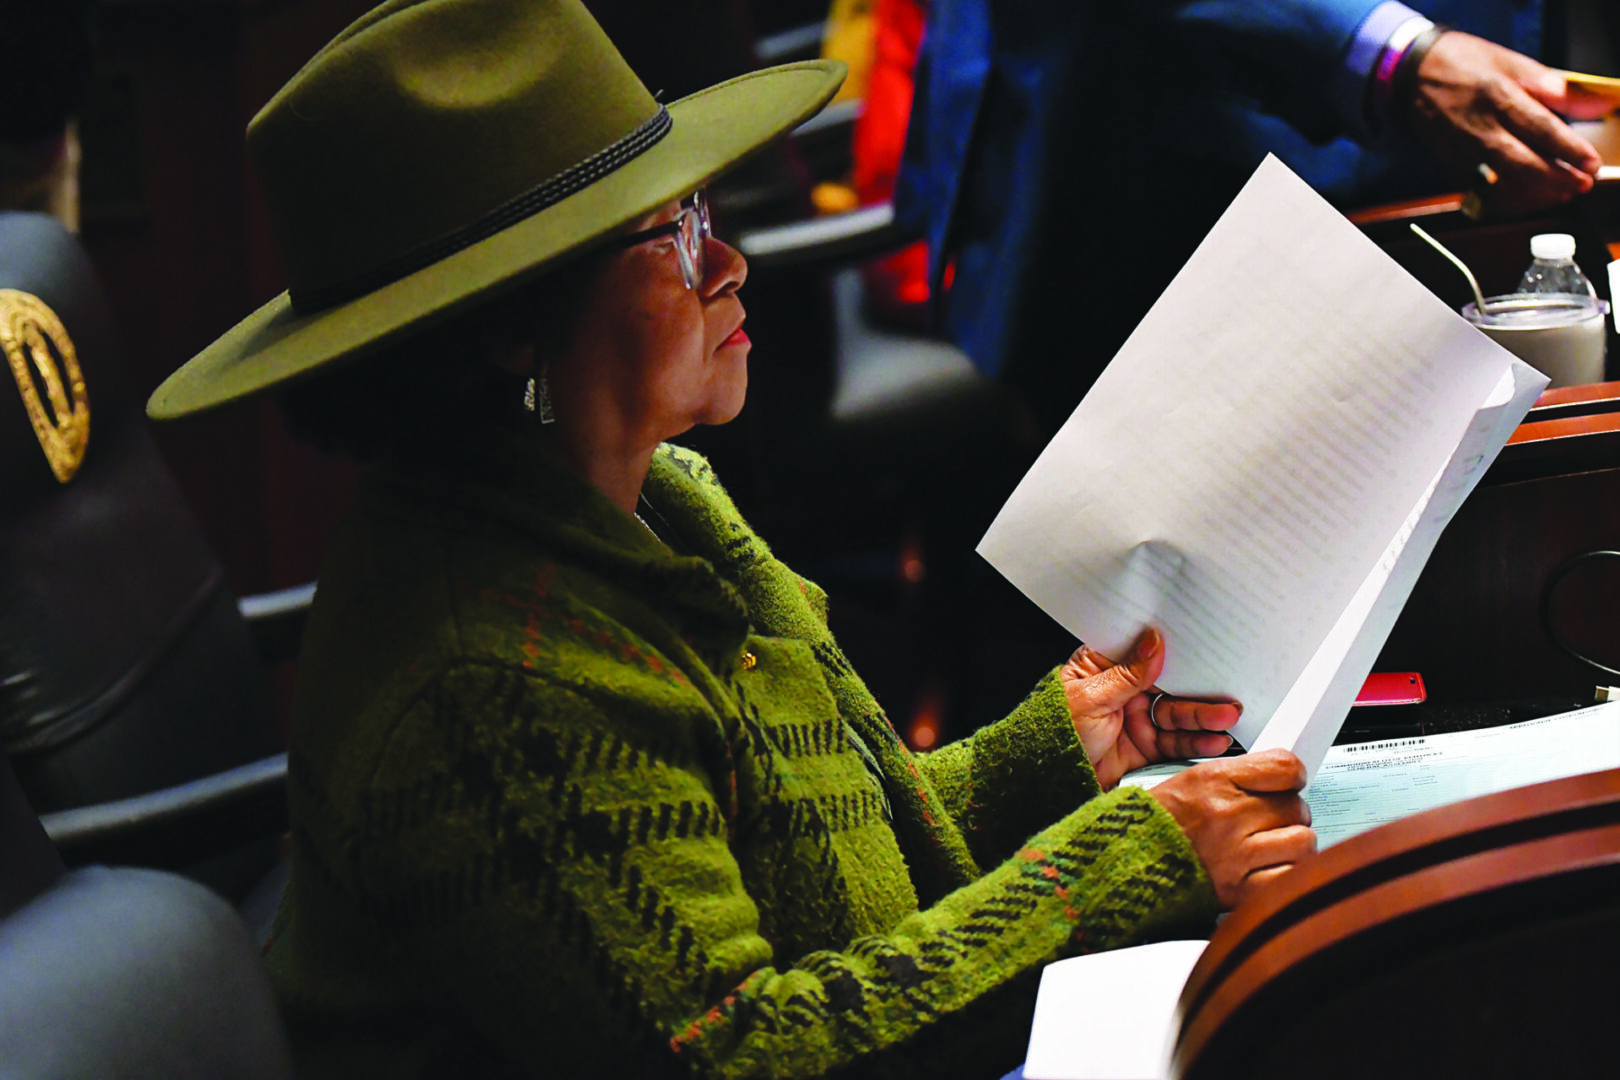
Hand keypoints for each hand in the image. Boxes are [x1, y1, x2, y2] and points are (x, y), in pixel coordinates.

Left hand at [1061, 627, 1237, 790]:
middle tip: (1226, 692)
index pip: (1144, 653)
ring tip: (1227, 718)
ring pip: (1178, 715)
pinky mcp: (1144, 748)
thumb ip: (1128, 673)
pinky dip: (1197, 742)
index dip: (1173, 650)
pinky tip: (1214, 740)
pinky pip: (1176, 743)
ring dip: (1204, 717)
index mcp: (1104, 668)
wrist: (1045, 781)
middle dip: (1199, 689)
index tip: (1203, 646)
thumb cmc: (1054, 732)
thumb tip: (1154, 641)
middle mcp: (1123, 692)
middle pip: (1169, 686)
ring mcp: (1136, 720)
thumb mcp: (1090, 697)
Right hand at [1149, 749, 1315, 909]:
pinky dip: (1287, 874)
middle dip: (1287, 813)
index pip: (1286, 766)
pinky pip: (1291, 875)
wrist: (1126, 865)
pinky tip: (1270, 870)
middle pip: (1296, 805)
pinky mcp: (1241, 889)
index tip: (1288, 784)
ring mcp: (1236, 853)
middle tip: (1269, 821)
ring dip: (1292, 845)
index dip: (1292, 776)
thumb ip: (1238, 777)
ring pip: (1303, 840)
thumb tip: (1282, 780)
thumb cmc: (1155, 824)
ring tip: (1272, 846)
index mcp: (1214, 780)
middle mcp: (1227, 814)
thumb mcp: (1190, 780)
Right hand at [1404, 33, 1607, 212]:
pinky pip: (1484, 191)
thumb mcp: (1513, 64)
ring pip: (1502, 185)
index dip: (1570, 151)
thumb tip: (1592, 105)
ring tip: (1558, 193)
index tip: (1591, 164)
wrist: (1411, 76)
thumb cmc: (1464, 65)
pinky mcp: (1451, 166)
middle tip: (1580, 184)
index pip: (1542, 130)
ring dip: (1535, 195)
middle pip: (1523, 165)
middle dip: (1557, 180)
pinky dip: (1509, 198)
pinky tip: (1527, 196)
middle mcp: (1479, 129)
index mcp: (1498, 97)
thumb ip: (1554, 88)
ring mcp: (1462, 152)